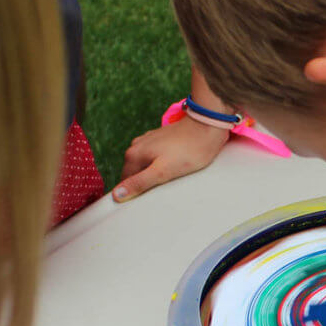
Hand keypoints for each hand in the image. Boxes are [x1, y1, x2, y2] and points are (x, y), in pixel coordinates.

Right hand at [112, 116, 228, 201]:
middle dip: (145, 183)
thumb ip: (139, 183)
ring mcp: (149, 140)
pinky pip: (156, 157)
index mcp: (133, 154)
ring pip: (146, 165)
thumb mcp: (163, 171)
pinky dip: (162, 165)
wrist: (208, 126)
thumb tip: (116, 195)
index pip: (124, 182)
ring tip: (171, 179)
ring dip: (154, 174)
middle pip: (135, 173)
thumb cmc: (189, 151)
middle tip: (163, 190)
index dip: (135, 193)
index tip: (149, 199)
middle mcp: (137, 145)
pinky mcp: (162, 139)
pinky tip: (175, 168)